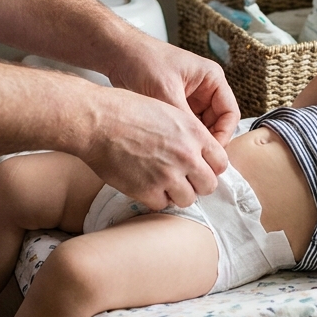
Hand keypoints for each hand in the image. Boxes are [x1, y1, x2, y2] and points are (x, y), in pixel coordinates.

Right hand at [80, 87, 227, 208]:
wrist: (96, 120)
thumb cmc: (125, 110)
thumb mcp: (167, 111)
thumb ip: (188, 133)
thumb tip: (198, 152)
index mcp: (194, 133)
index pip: (221, 162)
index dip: (210, 167)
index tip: (199, 168)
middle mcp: (186, 155)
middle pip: (209, 185)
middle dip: (196, 184)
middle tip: (182, 179)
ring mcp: (168, 175)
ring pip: (188, 200)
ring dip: (176, 194)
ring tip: (161, 183)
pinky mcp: (147, 190)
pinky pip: (162, 205)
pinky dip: (154, 199)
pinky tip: (145, 186)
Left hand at [108, 38, 240, 146]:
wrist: (117, 53)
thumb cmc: (143, 60)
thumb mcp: (166, 92)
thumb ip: (184, 120)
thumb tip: (197, 147)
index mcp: (211, 79)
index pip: (229, 114)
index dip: (223, 135)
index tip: (209, 152)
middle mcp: (205, 89)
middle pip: (217, 124)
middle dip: (207, 141)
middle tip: (195, 158)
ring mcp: (190, 98)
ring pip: (200, 128)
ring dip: (193, 140)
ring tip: (181, 155)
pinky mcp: (175, 106)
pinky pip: (185, 127)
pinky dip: (180, 137)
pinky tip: (170, 147)